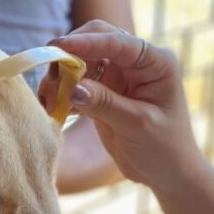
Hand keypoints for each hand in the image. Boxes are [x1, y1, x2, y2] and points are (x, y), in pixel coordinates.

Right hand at [39, 20, 205, 195]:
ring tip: (46, 96)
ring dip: (62, 74)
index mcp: (155, 62)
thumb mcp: (137, 125)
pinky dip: (63, 91)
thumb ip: (106, 104)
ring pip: (82, 60)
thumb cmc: (164, 147)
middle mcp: (136, 62)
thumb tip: (73, 88)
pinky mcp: (103, 92)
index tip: (59, 45)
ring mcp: (118, 75)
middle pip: (96, 40)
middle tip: (50, 75)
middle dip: (70, 53)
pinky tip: (51, 105)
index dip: (87, 42)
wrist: (167, 173)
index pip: (118, 42)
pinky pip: (77, 82)